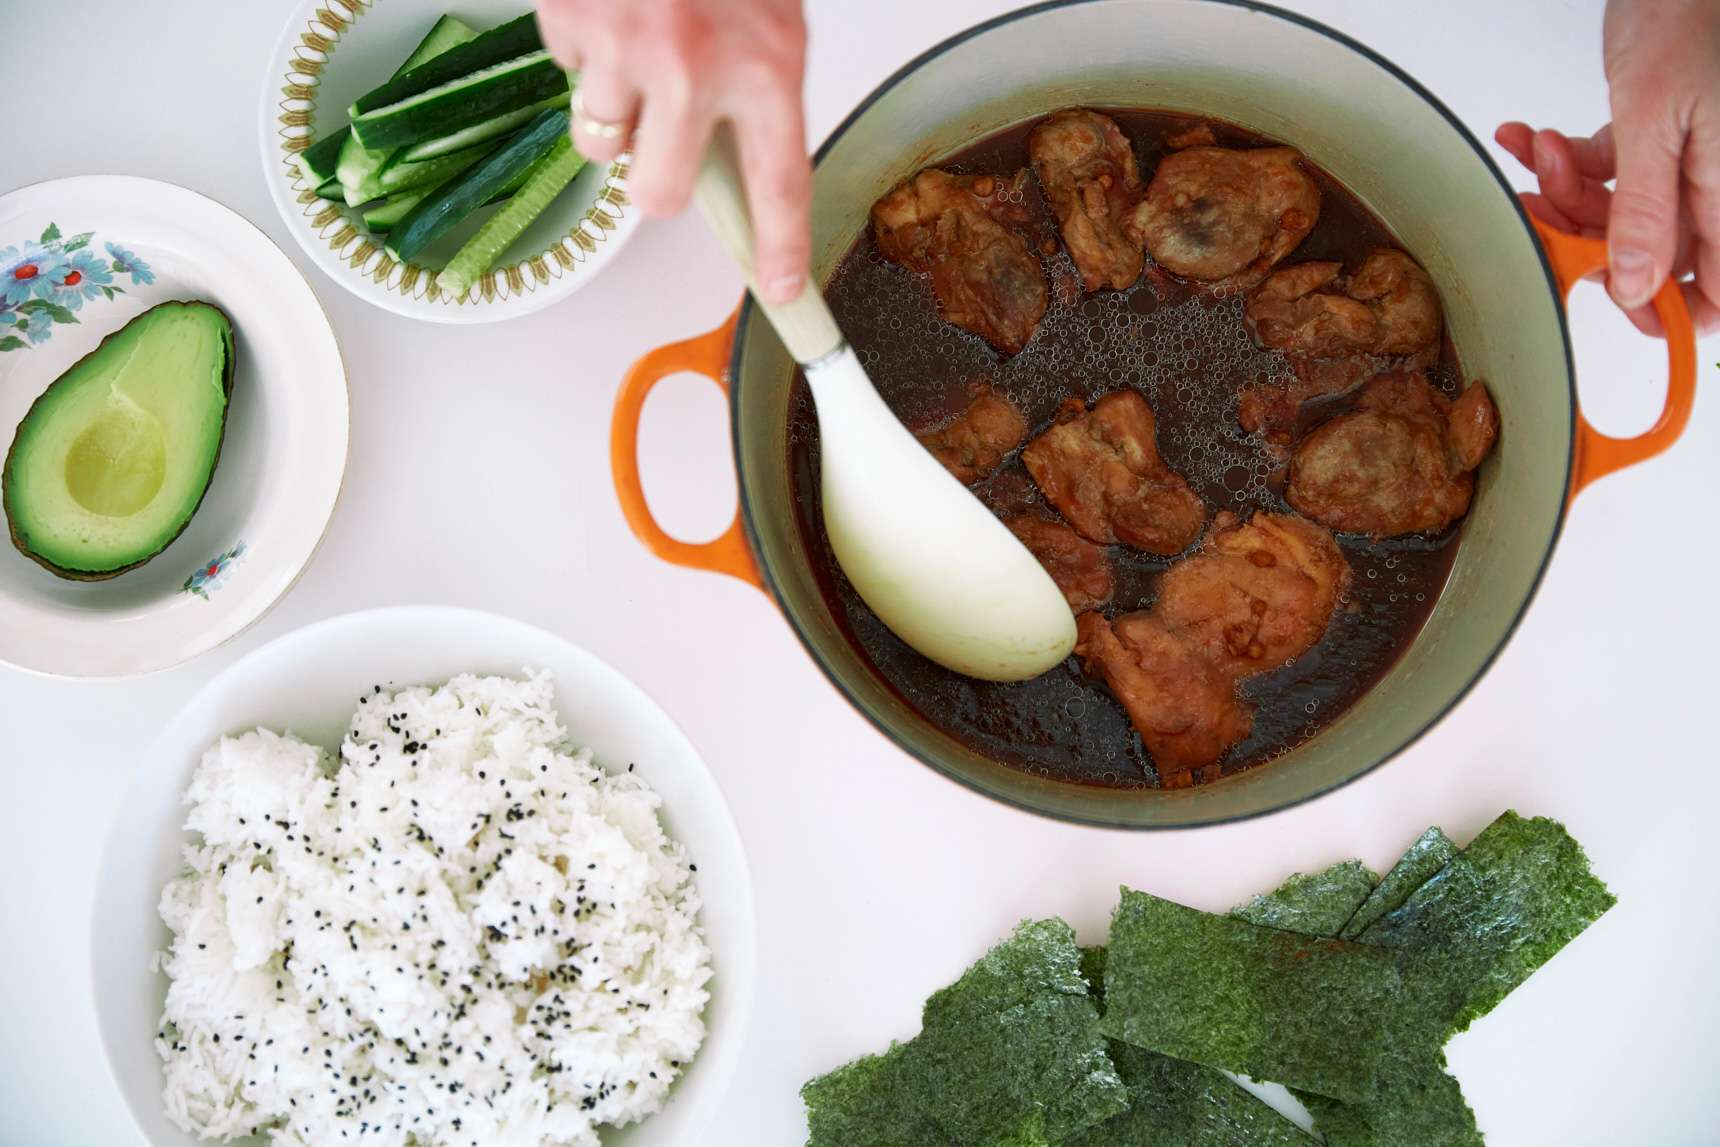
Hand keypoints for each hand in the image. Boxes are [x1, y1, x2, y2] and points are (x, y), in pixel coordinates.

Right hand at [538, 0, 811, 302]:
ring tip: (635, 44)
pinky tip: (612, 4)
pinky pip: (567, 68)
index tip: (779, 289)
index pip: (778, 185)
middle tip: (661, 142)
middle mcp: (694, 66)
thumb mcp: (769, 10)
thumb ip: (759, 80)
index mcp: (765, 63)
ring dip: (613, 107)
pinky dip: (584, 43)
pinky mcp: (572, 22)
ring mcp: (626, 48)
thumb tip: (738, 146)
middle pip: (661, 193)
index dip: (778, 246)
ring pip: (601, 140)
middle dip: (654, 182)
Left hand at [1495, 0, 1719, 335]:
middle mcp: (1714, 180)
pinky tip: (1531, 135)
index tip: (1614, 304)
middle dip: (1587, 233)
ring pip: (1618, 212)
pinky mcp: (1655, 131)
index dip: (1670, 312)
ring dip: (1565, 188)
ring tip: (1541, 147)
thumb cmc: (1692, 17)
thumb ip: (1647, 212)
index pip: (1717, 288)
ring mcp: (1685, 157)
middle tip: (1542, 205)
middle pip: (1651, 251)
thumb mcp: (1658, 125)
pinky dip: (1565, 158)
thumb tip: (1639, 290)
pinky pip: (1607, 169)